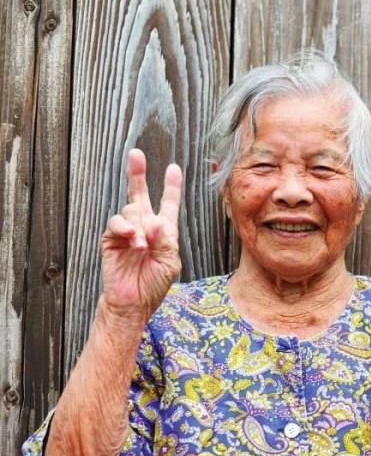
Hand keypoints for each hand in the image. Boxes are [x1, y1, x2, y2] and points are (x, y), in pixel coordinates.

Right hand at [100, 149, 182, 317]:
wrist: (133, 301)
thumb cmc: (154, 284)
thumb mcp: (169, 263)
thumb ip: (165, 242)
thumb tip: (155, 223)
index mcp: (164, 231)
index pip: (168, 204)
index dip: (171, 187)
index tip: (173, 168)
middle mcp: (145, 226)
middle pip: (140, 195)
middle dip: (137, 174)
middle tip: (136, 154)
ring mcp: (127, 231)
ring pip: (131, 210)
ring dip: (139, 226)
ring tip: (141, 245)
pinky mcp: (111, 239)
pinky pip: (117, 224)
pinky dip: (125, 228)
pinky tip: (132, 238)